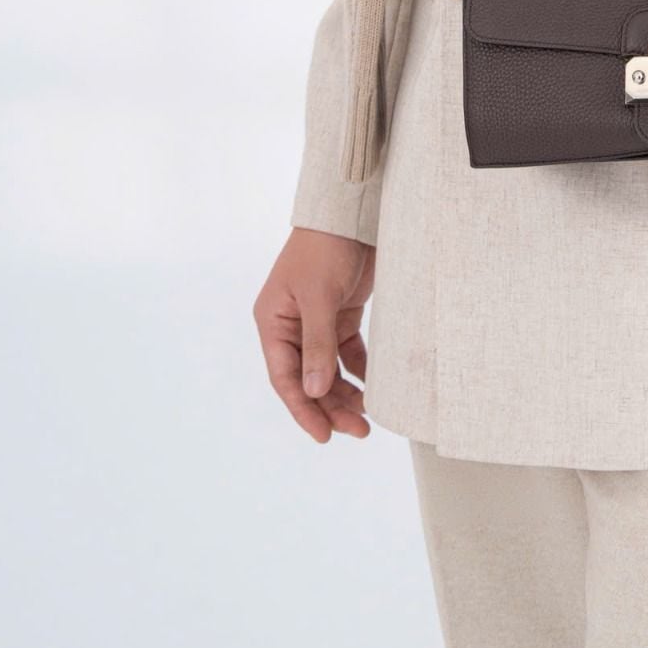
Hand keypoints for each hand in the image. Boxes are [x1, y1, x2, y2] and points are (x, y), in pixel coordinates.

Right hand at [253, 228, 376, 442]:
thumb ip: (317, 344)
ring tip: (368, 417)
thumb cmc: (325, 248)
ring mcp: (318, 321)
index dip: (303, 409)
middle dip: (331, 406)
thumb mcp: (319, 297)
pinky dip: (359, 371)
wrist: (353, 212)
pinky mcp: (343, 314)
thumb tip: (313, 392)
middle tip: (359, 430)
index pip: (285, 377)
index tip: (324, 435)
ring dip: (346, 393)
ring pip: (329, 370)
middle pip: (309, 379)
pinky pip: (348, 353)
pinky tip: (373, 388)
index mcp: (273, 322)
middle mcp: (292, 326)